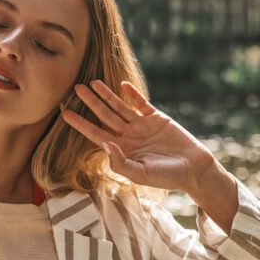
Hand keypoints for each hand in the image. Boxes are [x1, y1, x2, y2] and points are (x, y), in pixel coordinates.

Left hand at [60, 80, 215, 191]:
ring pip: (119, 107)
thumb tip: (106, 145)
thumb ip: (121, 163)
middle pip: (104, 116)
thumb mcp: (142, 175)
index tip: (65, 112)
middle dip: (90, 102)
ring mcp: (141, 126)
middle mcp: (128, 136)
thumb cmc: (167, 177)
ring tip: (93, 82)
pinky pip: (141, 103)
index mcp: (121, 150)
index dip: (80, 123)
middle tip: (75, 88)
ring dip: (106, 95)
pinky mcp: (156, 118)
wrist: (194, 169)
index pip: (95, 134)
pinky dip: (132, 94)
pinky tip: (122, 85)